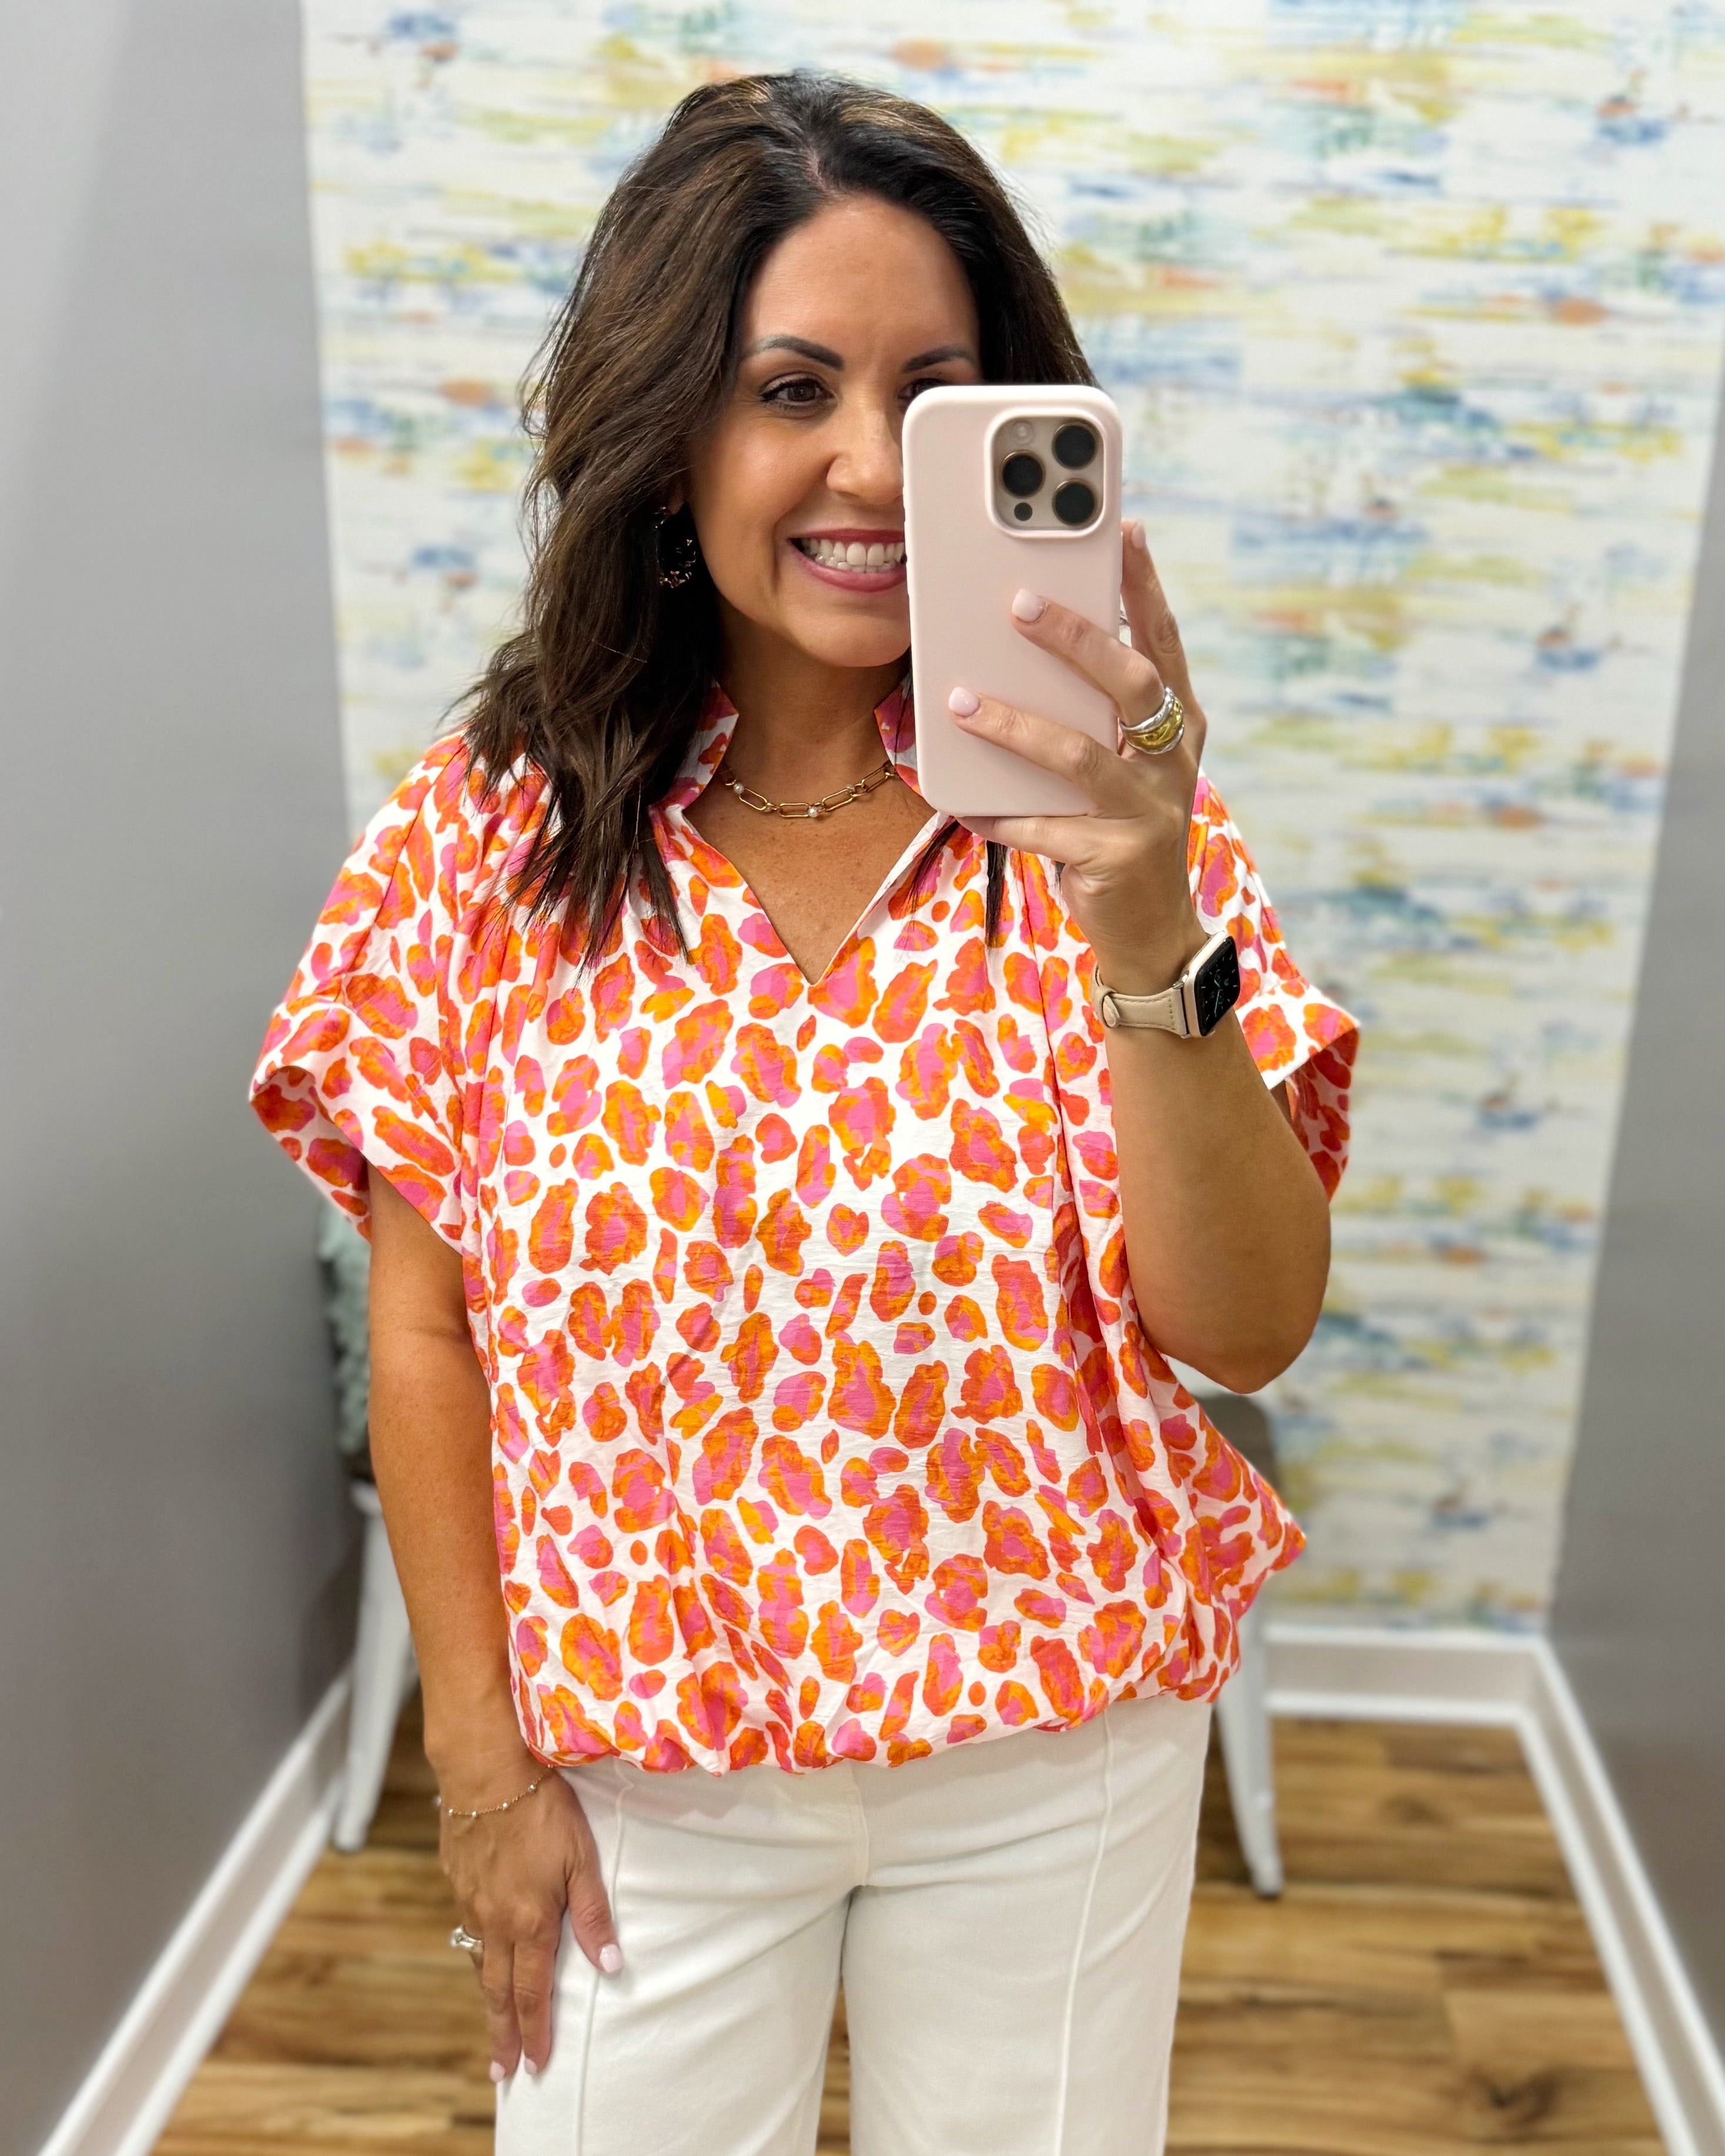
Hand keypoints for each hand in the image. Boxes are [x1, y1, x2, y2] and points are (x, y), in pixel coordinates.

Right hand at [440, 1766, 620, 2081]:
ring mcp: (470, 1900)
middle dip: (503, 2033)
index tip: (537, 2064)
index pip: (532, 1990)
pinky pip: (467, 1926)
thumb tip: (611, 1964)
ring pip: (479, 1960)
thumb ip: (594, 1913)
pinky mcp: (456, 1878)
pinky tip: (481, 1952)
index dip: (536, 2030)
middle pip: (498, 1990)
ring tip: (494, 2022)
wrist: (485, 1770)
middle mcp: (494, 1920)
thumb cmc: (542, 1808)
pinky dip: (476, 1951)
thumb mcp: (582, 1857)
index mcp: (529, 1920)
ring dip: (487, 1997)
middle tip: (503, 2071)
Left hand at [950, 521, 1207, 993]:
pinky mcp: (1118, 858)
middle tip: (1020, 601)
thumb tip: (1019, 654)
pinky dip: (1002, 816)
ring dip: (1016, 725)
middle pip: (1130, 682)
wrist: (1151, 932)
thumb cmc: (1120, 832)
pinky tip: (965, 805)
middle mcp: (1172, 760)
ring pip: (1079, 754)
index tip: (1123, 530)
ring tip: (961, 702)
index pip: (1163, 641)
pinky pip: (1047, 829)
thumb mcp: (1118, 766)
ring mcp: (1149, 810)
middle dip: (1077, 638)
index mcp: (1177, 726)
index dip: (1145, 587)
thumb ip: (1090, 716)